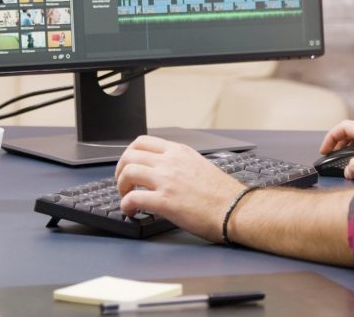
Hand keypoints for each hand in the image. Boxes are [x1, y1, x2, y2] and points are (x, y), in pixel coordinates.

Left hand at [114, 135, 243, 241]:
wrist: (233, 208)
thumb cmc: (221, 192)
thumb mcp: (199, 165)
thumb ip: (179, 164)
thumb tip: (163, 172)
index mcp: (179, 151)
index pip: (142, 141)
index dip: (129, 154)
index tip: (129, 167)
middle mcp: (171, 161)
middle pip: (130, 155)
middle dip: (120, 170)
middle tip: (123, 184)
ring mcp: (167, 179)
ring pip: (128, 172)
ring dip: (121, 187)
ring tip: (126, 197)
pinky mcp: (164, 200)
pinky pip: (132, 198)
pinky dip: (125, 206)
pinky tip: (131, 211)